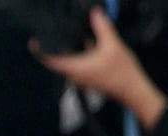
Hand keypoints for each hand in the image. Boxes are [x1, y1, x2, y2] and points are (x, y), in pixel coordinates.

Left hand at [31, 6, 167, 129]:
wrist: (132, 90)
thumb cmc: (122, 72)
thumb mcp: (112, 45)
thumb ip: (102, 27)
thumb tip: (95, 13)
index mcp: (74, 68)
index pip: (50, 60)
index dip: (40, 52)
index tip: (34, 43)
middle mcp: (73, 76)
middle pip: (57, 61)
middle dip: (55, 48)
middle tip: (55, 36)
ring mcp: (80, 79)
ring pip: (68, 63)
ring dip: (69, 52)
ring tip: (75, 38)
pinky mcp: (87, 80)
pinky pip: (77, 66)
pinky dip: (79, 57)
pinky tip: (90, 47)